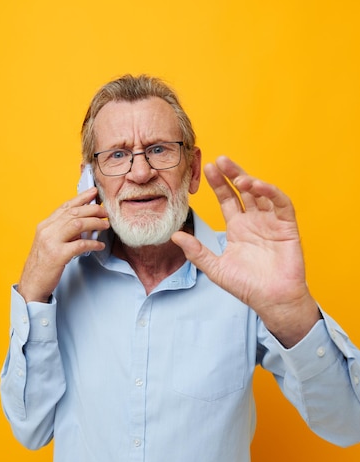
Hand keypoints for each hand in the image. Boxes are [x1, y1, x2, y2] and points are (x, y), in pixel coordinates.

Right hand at [18, 188, 108, 302]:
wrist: (31, 284)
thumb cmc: (42, 265)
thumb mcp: (49, 243)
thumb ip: (61, 231)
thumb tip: (82, 223)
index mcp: (45, 226)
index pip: (65, 207)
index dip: (81, 198)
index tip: (93, 192)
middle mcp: (47, 230)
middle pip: (74, 213)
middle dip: (92, 209)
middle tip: (105, 211)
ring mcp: (51, 242)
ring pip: (78, 224)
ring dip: (95, 223)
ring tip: (106, 225)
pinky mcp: (58, 255)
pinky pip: (80, 244)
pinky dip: (93, 243)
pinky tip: (100, 245)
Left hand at [172, 156, 319, 346]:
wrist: (272, 301)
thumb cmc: (246, 286)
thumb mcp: (216, 268)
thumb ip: (197, 252)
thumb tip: (174, 235)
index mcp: (238, 228)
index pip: (227, 199)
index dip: (218, 184)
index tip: (207, 169)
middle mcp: (254, 221)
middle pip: (243, 190)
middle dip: (232, 174)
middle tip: (220, 161)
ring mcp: (271, 222)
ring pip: (262, 193)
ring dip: (251, 182)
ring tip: (238, 179)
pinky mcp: (287, 227)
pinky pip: (281, 204)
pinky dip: (271, 192)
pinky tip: (258, 187)